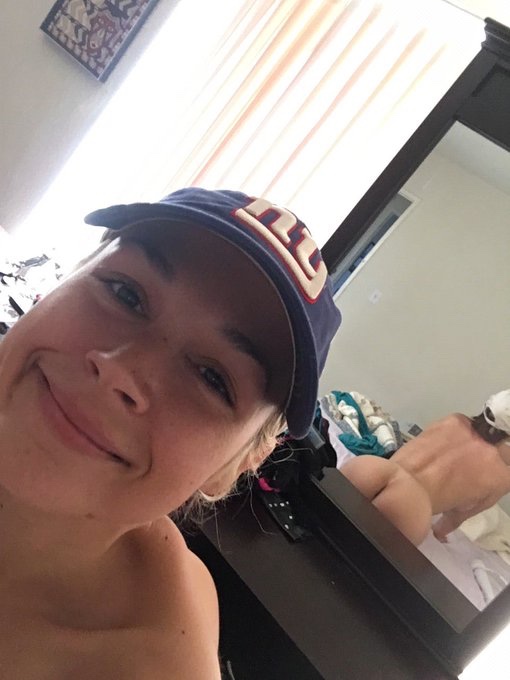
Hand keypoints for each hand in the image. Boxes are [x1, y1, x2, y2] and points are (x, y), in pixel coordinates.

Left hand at [391, 414, 509, 534]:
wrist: (411, 483)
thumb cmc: (438, 501)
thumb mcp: (465, 510)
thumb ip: (476, 501)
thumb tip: (461, 514)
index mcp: (501, 476)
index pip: (508, 467)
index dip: (497, 469)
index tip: (486, 470)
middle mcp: (493, 451)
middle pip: (500, 446)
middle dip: (487, 453)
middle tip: (469, 461)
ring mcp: (475, 433)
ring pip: (481, 432)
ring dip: (470, 441)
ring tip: (452, 452)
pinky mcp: (456, 420)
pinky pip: (461, 423)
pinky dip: (452, 431)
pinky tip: (440, 441)